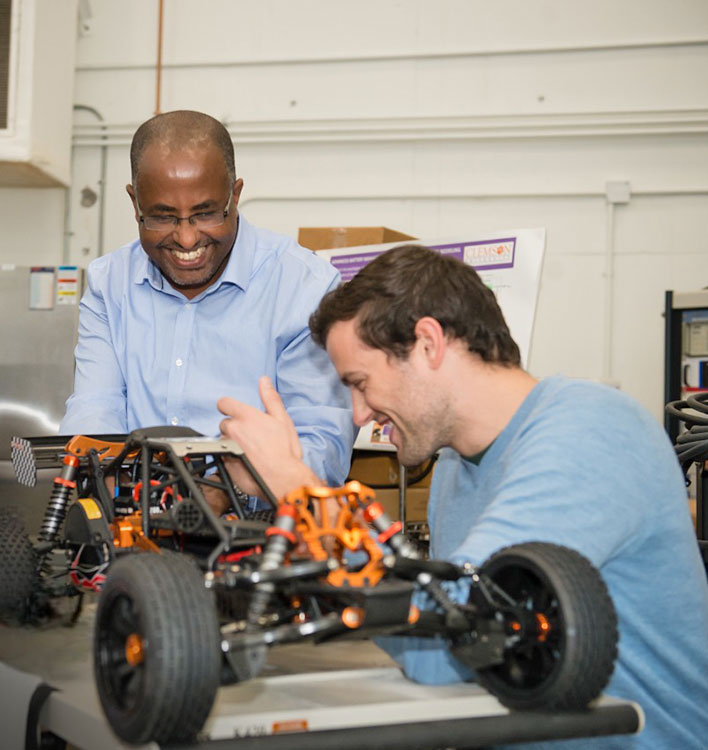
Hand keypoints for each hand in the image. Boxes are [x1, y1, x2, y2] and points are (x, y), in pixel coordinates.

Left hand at [218, 376, 318, 499]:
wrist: (283, 479)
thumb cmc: (285, 451)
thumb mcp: (282, 419)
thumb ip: (270, 398)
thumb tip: (264, 381)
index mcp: (246, 416)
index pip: (224, 403)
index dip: (229, 407)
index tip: (236, 413)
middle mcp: (233, 430)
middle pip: (225, 423)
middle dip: (235, 428)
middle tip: (252, 437)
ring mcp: (227, 447)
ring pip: (224, 440)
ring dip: (232, 443)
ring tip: (250, 452)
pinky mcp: (225, 463)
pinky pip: (223, 456)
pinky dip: (231, 458)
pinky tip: (246, 462)